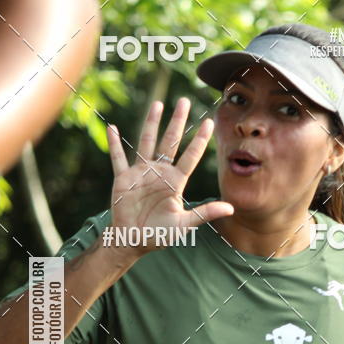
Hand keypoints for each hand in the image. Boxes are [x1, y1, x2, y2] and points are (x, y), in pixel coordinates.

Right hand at [107, 98, 232, 257]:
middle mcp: (160, 173)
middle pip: (171, 142)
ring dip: (152, 124)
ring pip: (147, 142)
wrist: (133, 241)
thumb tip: (231, 209)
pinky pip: (118, 158)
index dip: (200, 140)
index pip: (191, 156)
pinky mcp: (123, 179)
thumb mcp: (184, 224)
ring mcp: (141, 173)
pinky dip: (115, 144)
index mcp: (175, 182)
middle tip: (185, 101)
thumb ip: (205, 213)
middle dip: (178, 122)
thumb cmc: (159, 234)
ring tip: (158, 104)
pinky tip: (113, 128)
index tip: (209, 122)